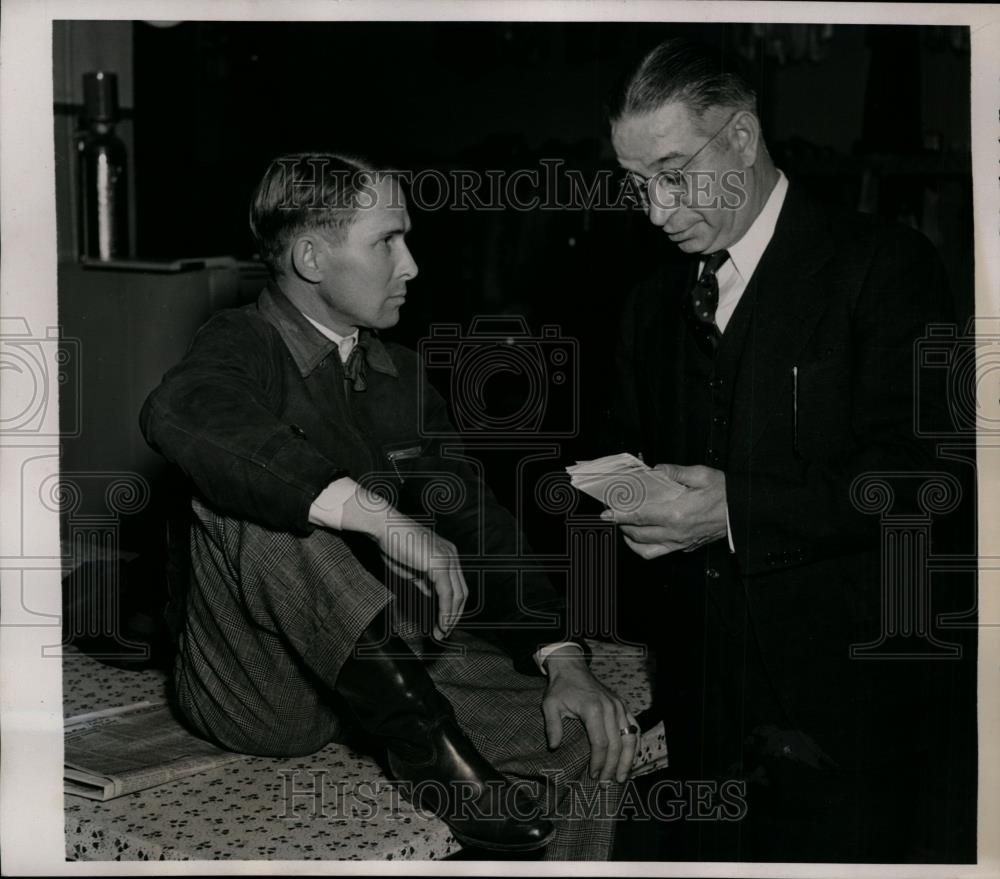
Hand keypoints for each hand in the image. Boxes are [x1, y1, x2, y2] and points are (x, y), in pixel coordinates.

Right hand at [341, 487, 467, 640]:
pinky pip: (447, 593)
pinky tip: (441, 623)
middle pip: (462, 592)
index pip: (456, 585)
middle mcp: (451, 555)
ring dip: (450, 617)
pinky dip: (445, 611)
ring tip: (442, 633)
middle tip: (445, 632)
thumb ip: (424, 581)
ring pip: (457, 595)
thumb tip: (432, 595)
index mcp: (447, 554)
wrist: (384, 527)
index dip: (452, 606)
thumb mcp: (412, 568)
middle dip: (454, 615)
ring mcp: (447, 558)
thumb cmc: (393, 543)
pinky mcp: (439, 564)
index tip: (444, 622)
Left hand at [541, 648, 637, 782]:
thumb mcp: (550, 705)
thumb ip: (552, 726)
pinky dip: (635, 744)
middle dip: (612, 767)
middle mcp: (611, 708)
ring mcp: (619, 706)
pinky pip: (634, 727)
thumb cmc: (561, 688)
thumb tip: (554, 747)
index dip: (599, 762)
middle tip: (606, 784)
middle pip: (617, 744)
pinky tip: (631, 759)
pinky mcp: (623, 705)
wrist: (572, 668)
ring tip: (622, 777)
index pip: (601, 743)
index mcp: (593, 709)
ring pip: (630, 738)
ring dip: (627, 760)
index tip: (593, 776)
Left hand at [602, 463, 727, 551]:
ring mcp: (680, 542)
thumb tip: (656, 470)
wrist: (744, 512)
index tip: (606, 512)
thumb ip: (675, 472)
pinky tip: (643, 536)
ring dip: (631, 540)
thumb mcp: (702, 475)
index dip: (619, 515)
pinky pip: (659, 553)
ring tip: (625, 527)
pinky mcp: (685, 547)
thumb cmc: (726, 494)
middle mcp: (675, 532)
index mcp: (676, 513)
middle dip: (621, 525)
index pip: (639, 516)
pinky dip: (645, 547)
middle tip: (614, 514)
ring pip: (646, 550)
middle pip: (638, 534)